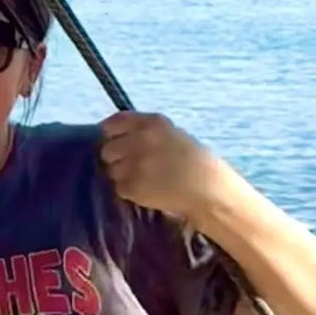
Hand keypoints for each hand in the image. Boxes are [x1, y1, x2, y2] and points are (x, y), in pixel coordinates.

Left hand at [99, 111, 222, 220]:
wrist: (208, 189)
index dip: (111, 133)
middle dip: (117, 158)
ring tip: (145, 179)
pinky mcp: (133, 186)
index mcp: (152, 123)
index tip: (113, 140)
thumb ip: (145, 132)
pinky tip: (148, 190)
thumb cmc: (195, 162)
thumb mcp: (172, 134)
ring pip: (112, 170)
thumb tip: (118, 136)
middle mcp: (141, 140)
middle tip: (133, 165)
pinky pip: (120, 188)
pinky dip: (130, 191)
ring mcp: (135, 164)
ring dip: (123, 176)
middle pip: (107, 149)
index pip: (114, 123)